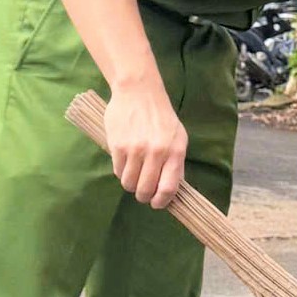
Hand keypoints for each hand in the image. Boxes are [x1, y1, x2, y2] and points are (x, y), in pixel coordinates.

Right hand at [105, 77, 188, 207]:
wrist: (139, 92)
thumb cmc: (161, 117)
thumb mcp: (178, 138)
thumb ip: (176, 163)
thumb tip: (170, 189)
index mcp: (174, 152)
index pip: (168, 188)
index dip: (161, 201)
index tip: (157, 203)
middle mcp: (156, 152)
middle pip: (145, 190)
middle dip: (143, 196)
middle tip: (143, 193)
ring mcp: (135, 150)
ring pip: (128, 183)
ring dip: (131, 185)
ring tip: (134, 176)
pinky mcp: (117, 146)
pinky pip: (117, 171)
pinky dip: (121, 172)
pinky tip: (126, 163)